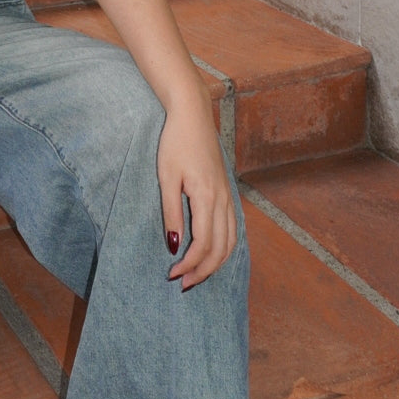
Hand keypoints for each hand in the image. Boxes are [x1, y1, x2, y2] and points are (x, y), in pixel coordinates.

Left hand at [157, 89, 236, 288]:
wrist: (192, 114)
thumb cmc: (174, 142)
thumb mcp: (166, 177)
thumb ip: (172, 212)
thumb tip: (174, 246)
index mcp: (207, 196)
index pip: (203, 244)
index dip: (189, 264)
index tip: (172, 274)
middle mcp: (223, 199)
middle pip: (220, 248)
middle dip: (202, 271)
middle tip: (182, 284)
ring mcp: (228, 195)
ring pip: (231, 241)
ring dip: (215, 263)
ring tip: (196, 275)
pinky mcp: (227, 191)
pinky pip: (232, 228)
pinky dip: (224, 247)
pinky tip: (211, 253)